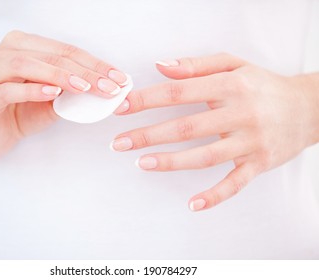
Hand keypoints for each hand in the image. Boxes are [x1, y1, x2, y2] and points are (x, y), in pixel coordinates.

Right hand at [0, 30, 127, 158]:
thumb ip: (72, 91)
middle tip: (109, 86)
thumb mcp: (52, 101)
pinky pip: (8, 90)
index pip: (65, 50)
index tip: (119, 78)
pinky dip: (32, 91)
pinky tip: (53, 94)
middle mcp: (3, 52)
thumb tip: (106, 89)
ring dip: (59, 76)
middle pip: (50, 55)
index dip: (94, 63)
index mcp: (24, 46)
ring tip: (84, 88)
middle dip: (84, 71)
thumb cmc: (22, 113)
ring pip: (26, 64)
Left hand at [112, 53, 318, 210]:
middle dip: (149, 135)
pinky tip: (193, 204)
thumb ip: (196, 65)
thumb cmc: (264, 85)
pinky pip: (235, 184)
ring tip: (142, 163)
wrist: (309, 107)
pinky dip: (214, 196)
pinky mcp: (259, 164)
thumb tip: (161, 67)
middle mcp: (240, 114)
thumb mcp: (234, 65)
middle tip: (119, 142)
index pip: (179, 92)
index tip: (122, 107)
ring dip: (171, 162)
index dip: (147, 99)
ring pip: (205, 156)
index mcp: (231, 86)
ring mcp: (250, 142)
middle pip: (187, 127)